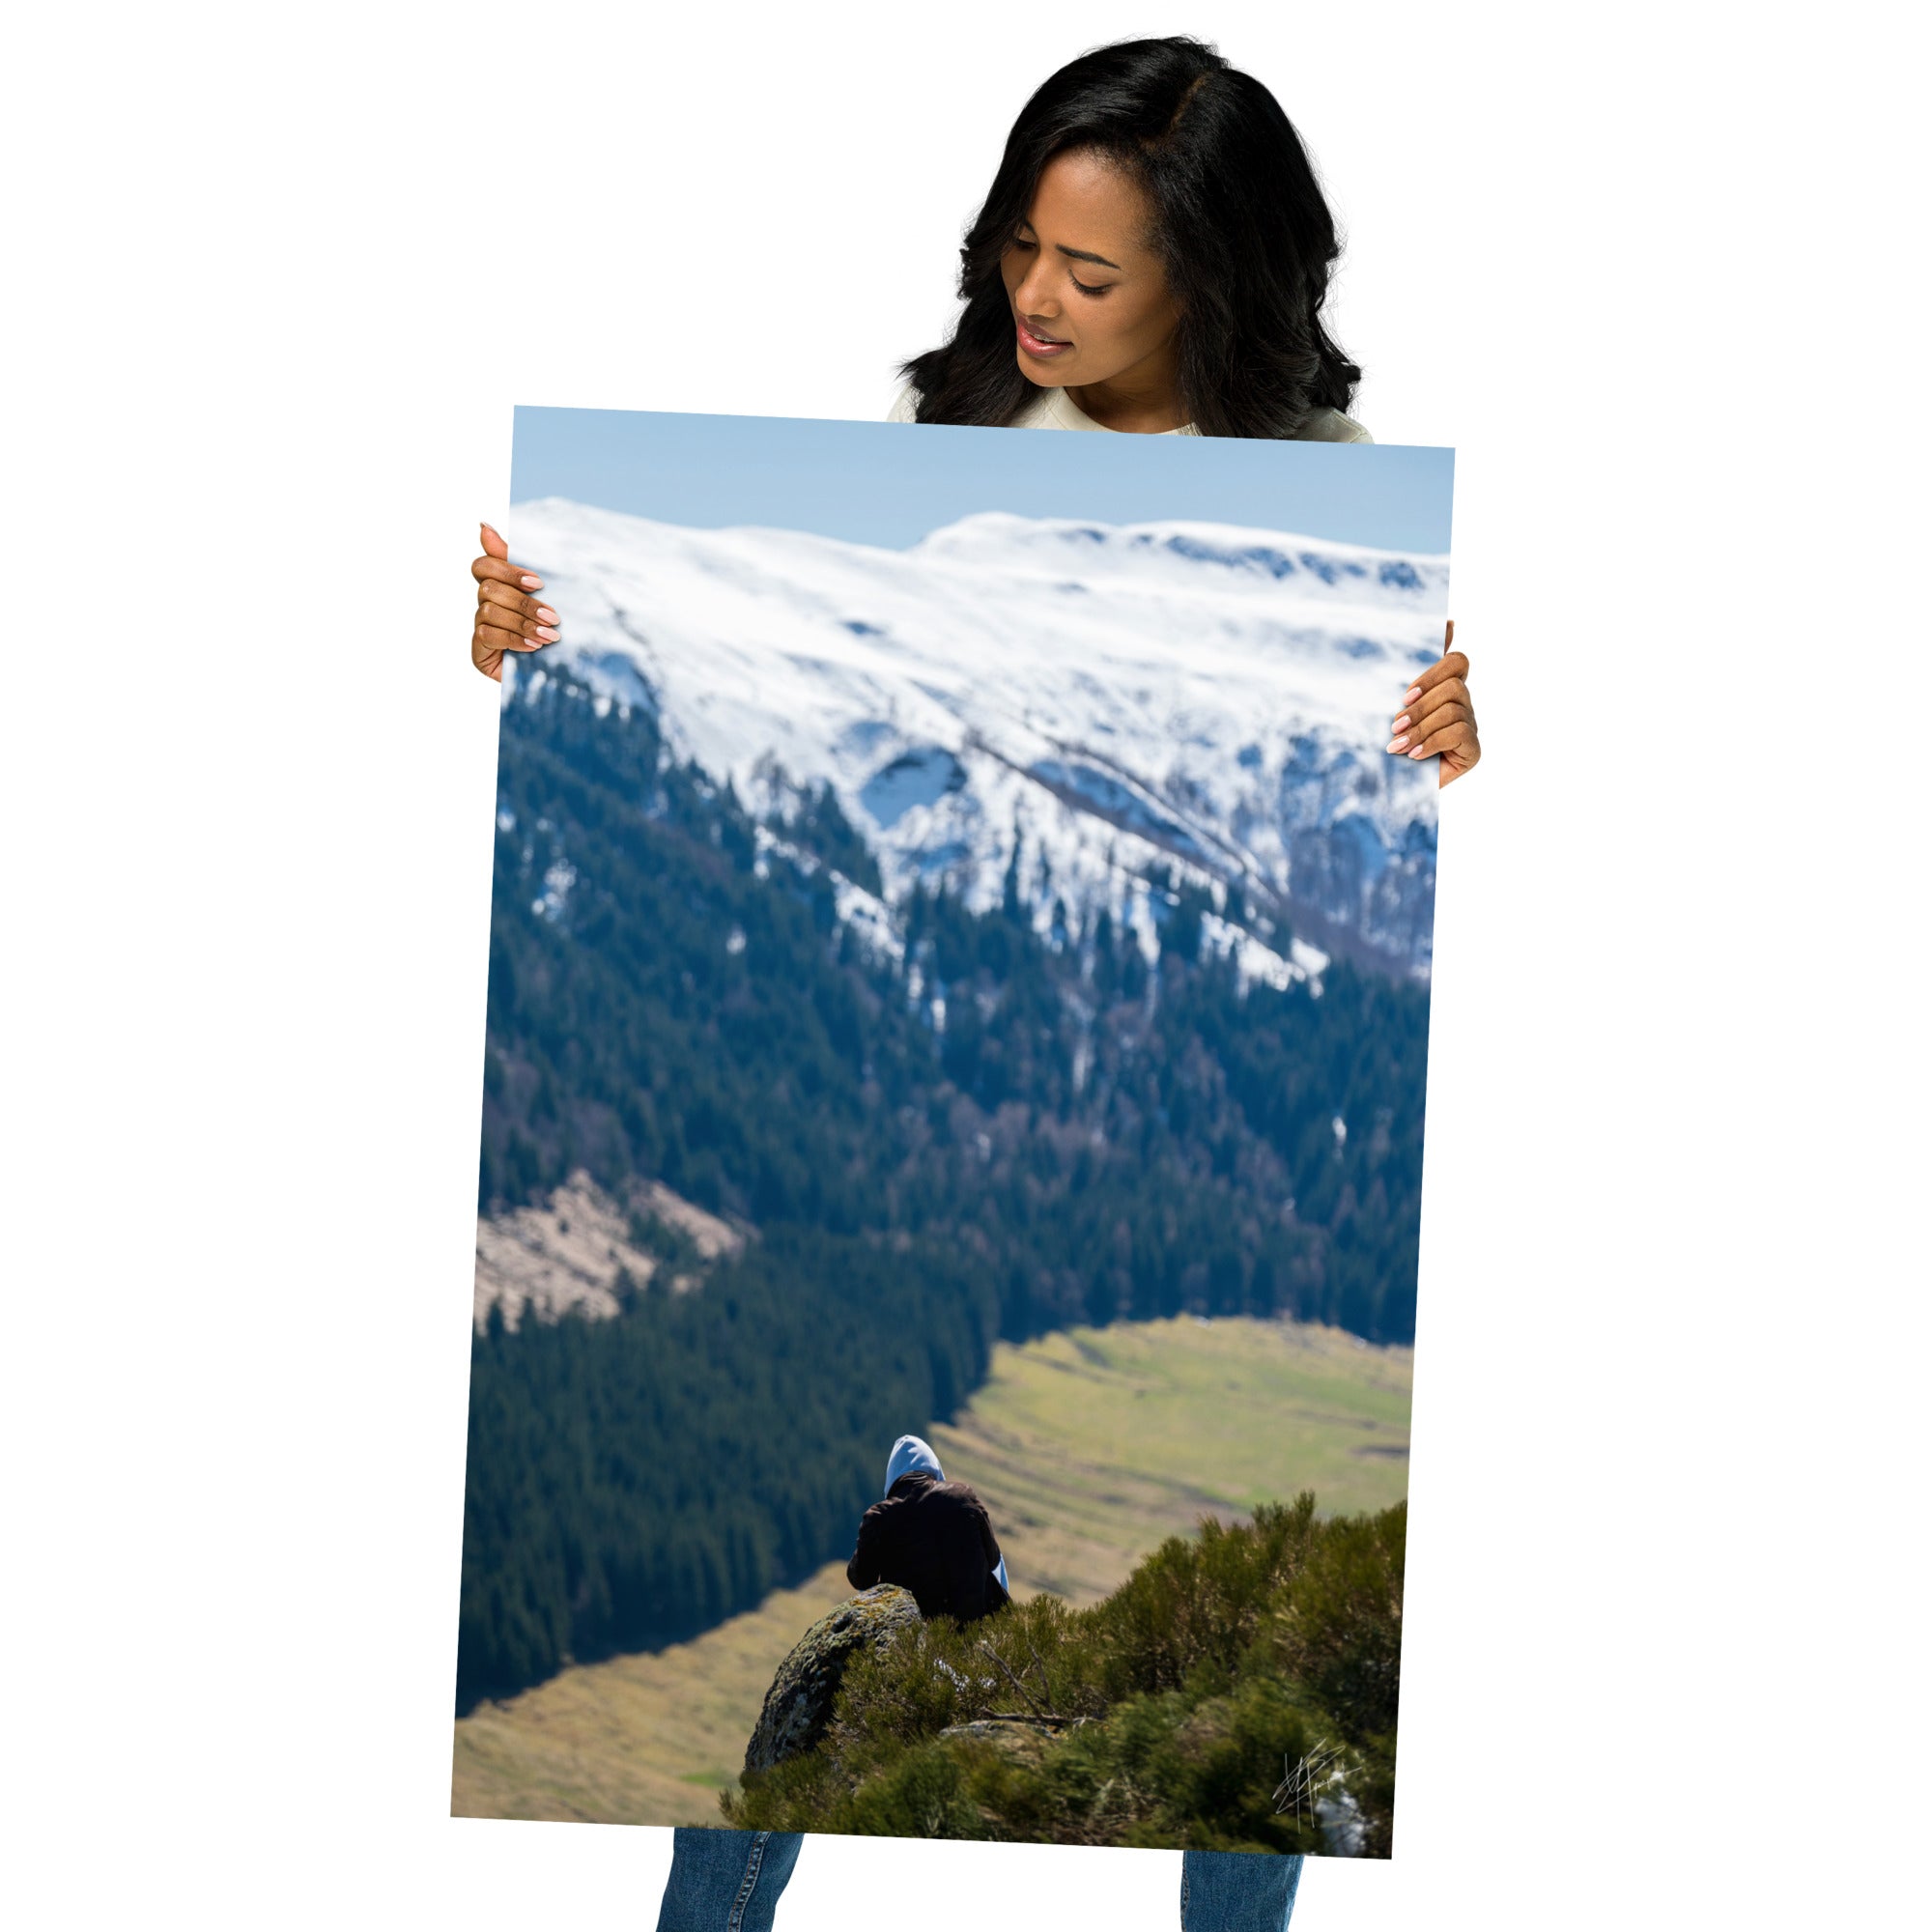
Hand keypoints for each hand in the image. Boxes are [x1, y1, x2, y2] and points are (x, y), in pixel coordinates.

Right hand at [471, 522, 559, 681]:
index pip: (484, 565)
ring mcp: (480, 627)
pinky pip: (488, 635)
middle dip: (524, 602)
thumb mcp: (546, 595)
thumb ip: (521, 562)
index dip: (507, 570)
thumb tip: (483, 525)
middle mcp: (485, 604)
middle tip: (554, 616)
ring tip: (550, 637)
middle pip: (489, 588)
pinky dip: (514, 639)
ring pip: (489, 611)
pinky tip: (534, 648)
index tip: (538, 583)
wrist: (560, 675)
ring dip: (523, 623)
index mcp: (499, 586)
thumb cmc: (554, 629)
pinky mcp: (478, 651)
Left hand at [1387, 620, 1478, 786]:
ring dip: (1420, 727)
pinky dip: (1432, 743)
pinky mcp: (1473, 750)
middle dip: (1420, 706)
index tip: (1406, 695)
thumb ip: (1408, 687)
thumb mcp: (1396, 716)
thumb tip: (1438, 632)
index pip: (1457, 662)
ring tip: (1397, 745)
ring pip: (1453, 710)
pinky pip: (1458, 732)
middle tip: (1395, 727)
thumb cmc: (1395, 751)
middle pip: (1454, 686)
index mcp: (1445, 693)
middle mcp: (1463, 707)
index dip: (1435, 670)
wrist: (1397, 794)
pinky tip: (1414, 756)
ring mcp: (1471, 728)